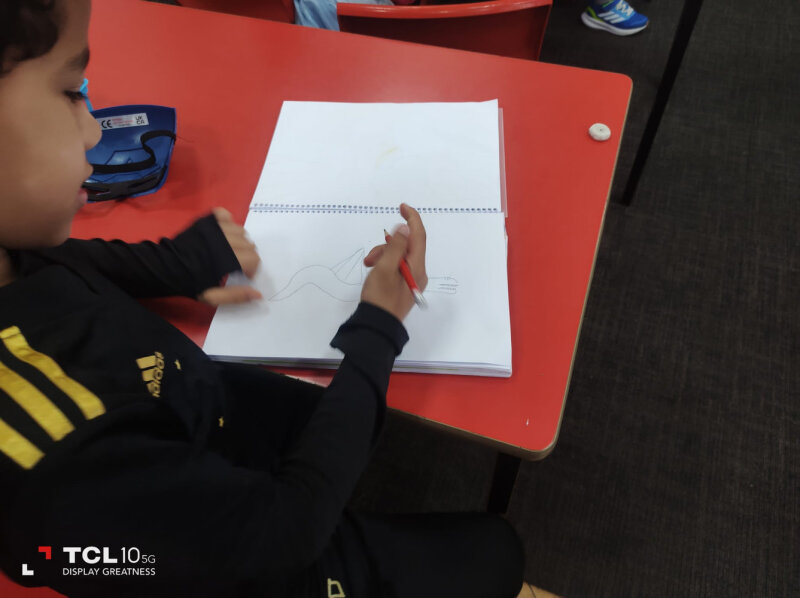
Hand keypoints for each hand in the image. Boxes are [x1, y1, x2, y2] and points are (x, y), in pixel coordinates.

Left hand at [198, 208, 262, 305]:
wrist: (166, 267)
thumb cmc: (190, 282)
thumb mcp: (213, 296)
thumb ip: (236, 296)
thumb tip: (258, 294)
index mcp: (226, 259)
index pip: (254, 259)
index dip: (252, 269)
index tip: (244, 275)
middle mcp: (224, 240)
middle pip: (249, 244)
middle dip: (247, 257)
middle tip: (236, 265)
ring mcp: (215, 228)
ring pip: (241, 230)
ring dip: (240, 241)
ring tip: (230, 251)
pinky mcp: (206, 221)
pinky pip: (224, 215)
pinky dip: (228, 222)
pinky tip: (223, 234)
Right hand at [361, 203, 426, 320]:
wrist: (376, 326)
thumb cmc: (380, 298)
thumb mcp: (384, 268)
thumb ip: (395, 246)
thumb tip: (405, 228)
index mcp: (417, 267)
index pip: (418, 236)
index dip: (412, 219)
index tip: (401, 207)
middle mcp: (418, 272)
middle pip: (406, 247)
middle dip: (387, 245)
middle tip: (370, 258)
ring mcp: (411, 280)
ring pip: (398, 256)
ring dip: (382, 255)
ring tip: (369, 267)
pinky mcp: (403, 286)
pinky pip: (396, 267)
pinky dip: (384, 265)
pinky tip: (373, 273)